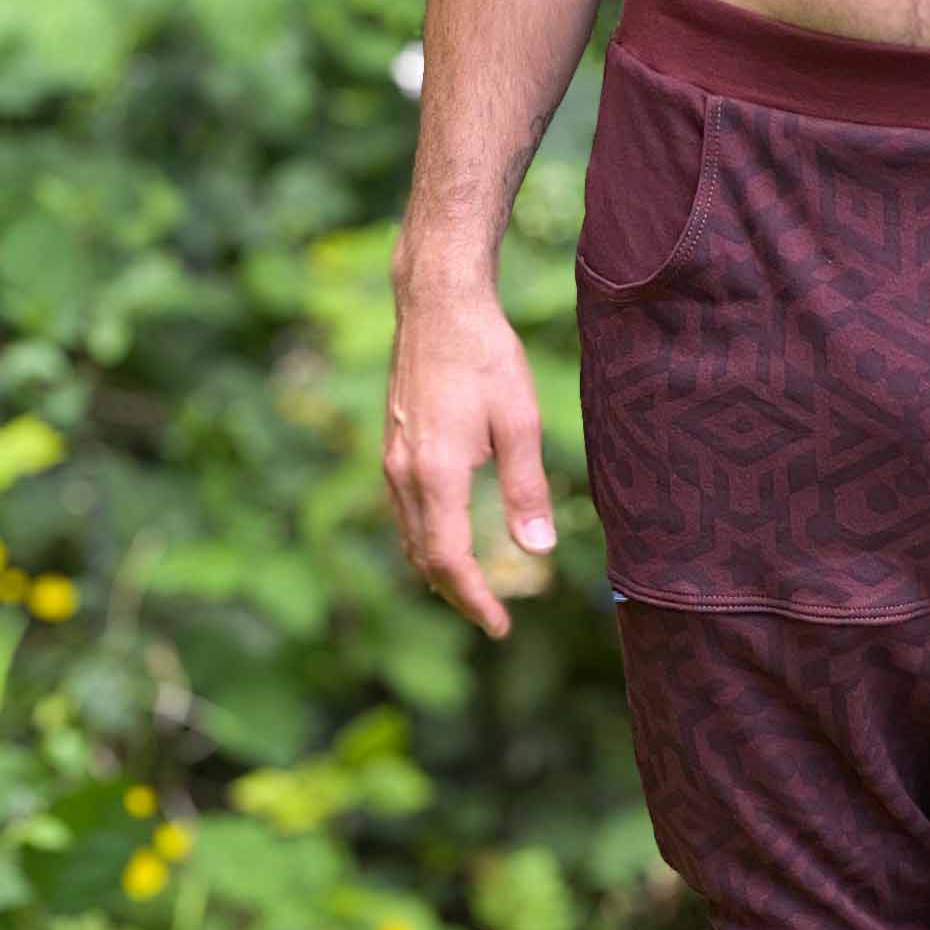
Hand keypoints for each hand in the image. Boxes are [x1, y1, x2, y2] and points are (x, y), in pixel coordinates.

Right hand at [383, 285, 554, 639]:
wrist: (437, 301)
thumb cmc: (485, 354)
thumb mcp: (520, 420)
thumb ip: (526, 489)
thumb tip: (537, 550)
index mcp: (436, 473)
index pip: (449, 561)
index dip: (475, 601)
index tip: (500, 628)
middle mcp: (404, 472)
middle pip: (423, 558)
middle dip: (458, 594)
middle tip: (493, 618)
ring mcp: (392, 458)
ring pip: (409, 536)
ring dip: (439, 570)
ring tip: (473, 589)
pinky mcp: (392, 445)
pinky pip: (404, 511)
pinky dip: (426, 539)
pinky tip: (448, 539)